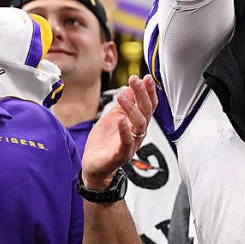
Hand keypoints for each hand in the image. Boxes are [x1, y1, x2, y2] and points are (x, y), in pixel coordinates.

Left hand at [80, 75, 157, 189]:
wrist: (94, 166)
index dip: (149, 91)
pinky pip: (127, 141)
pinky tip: (120, 118)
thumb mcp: (114, 117)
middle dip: (142, 94)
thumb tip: (131, 87)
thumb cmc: (105, 142)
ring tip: (121, 96)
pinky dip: (124, 130)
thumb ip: (124, 104)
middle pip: (146, 111)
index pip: (149, 105)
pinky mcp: (121, 154)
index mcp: (137, 123)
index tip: (146, 77)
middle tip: (134, 79)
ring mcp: (132, 144)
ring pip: (139, 124)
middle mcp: (138, 133)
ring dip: (132, 108)